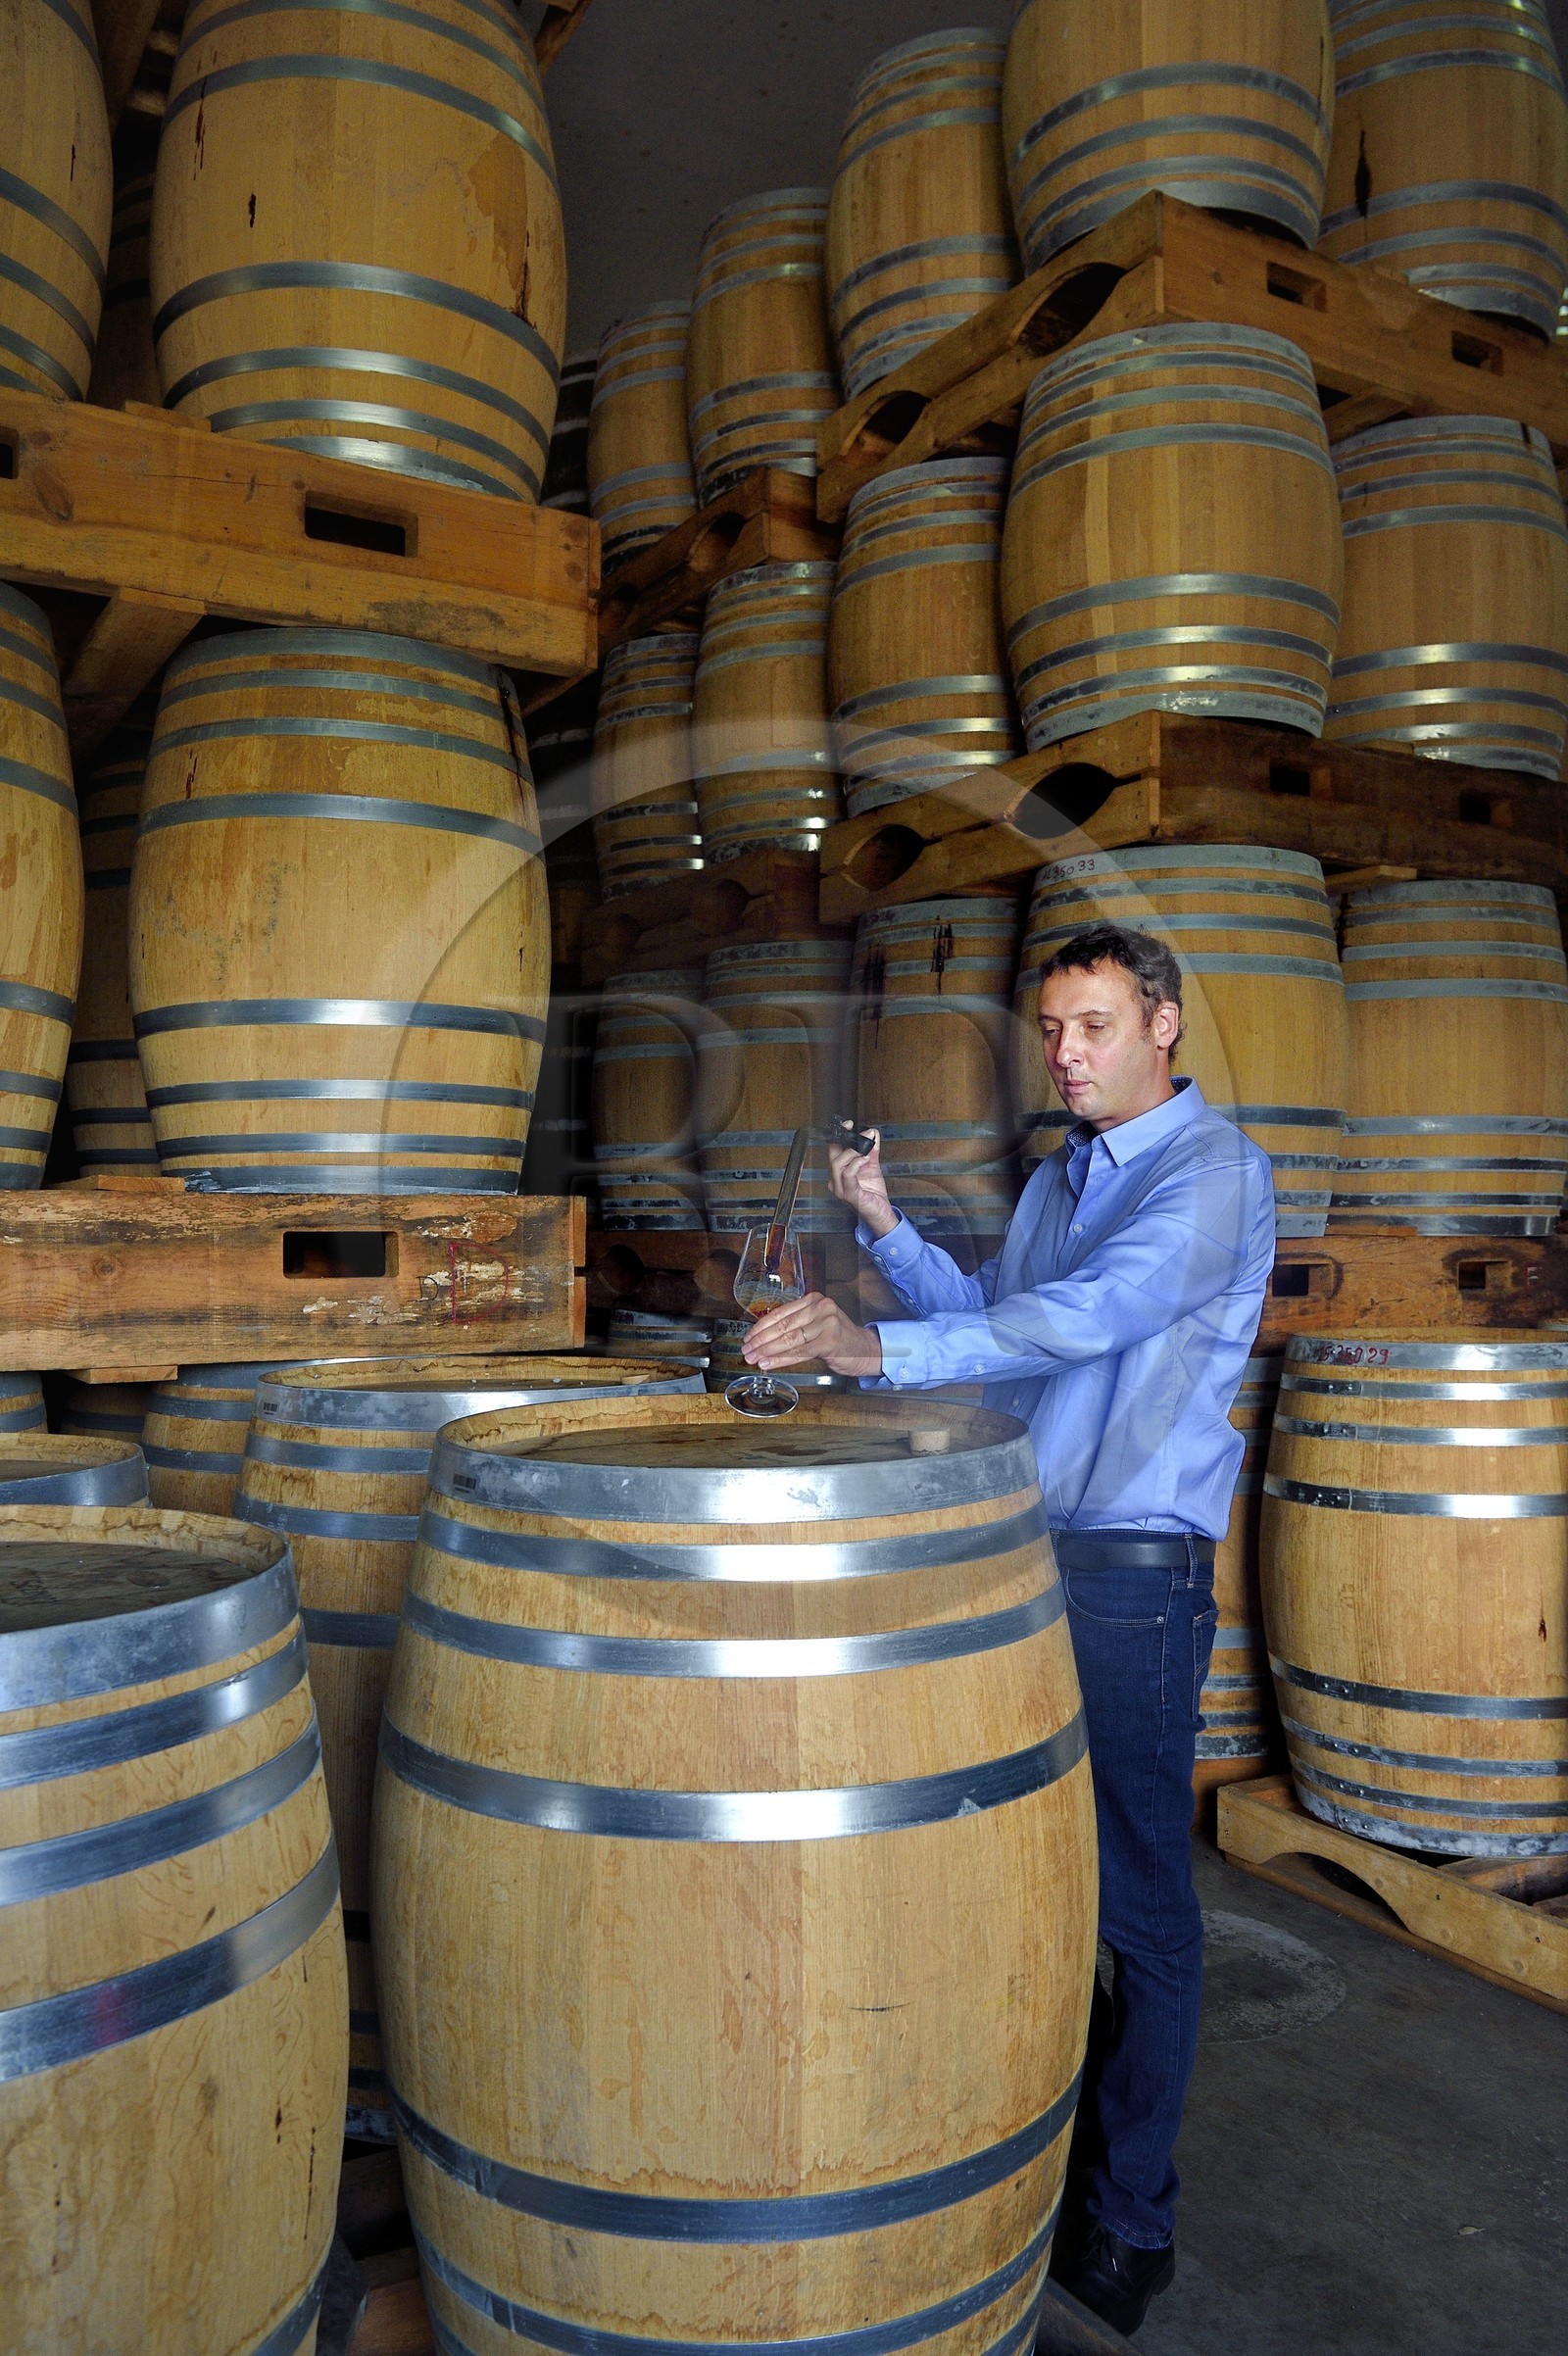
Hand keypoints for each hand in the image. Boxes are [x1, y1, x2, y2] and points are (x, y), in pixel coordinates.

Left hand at [744, 1292, 883, 1377]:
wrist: (865, 1349)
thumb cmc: (838, 1339)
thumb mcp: (816, 1324)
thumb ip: (795, 1325)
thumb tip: (762, 1338)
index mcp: (813, 1299)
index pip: (780, 1312)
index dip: (761, 1326)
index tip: (748, 1337)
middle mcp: (820, 1307)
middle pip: (782, 1325)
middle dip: (760, 1340)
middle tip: (746, 1350)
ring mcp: (827, 1323)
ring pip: (788, 1339)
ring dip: (767, 1351)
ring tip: (753, 1358)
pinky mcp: (829, 1341)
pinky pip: (798, 1352)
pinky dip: (780, 1359)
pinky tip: (767, 1363)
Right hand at [827, 1128, 897, 1238]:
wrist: (880, 1213)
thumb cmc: (873, 1194)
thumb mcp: (872, 1166)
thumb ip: (872, 1150)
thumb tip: (873, 1133)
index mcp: (839, 1172)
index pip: (833, 1150)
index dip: (839, 1135)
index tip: (848, 1124)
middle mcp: (836, 1180)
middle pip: (833, 1156)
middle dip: (845, 1141)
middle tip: (861, 1132)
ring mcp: (840, 1188)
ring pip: (838, 1164)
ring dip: (852, 1152)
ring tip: (865, 1146)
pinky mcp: (849, 1195)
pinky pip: (848, 1175)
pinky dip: (857, 1164)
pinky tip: (866, 1159)